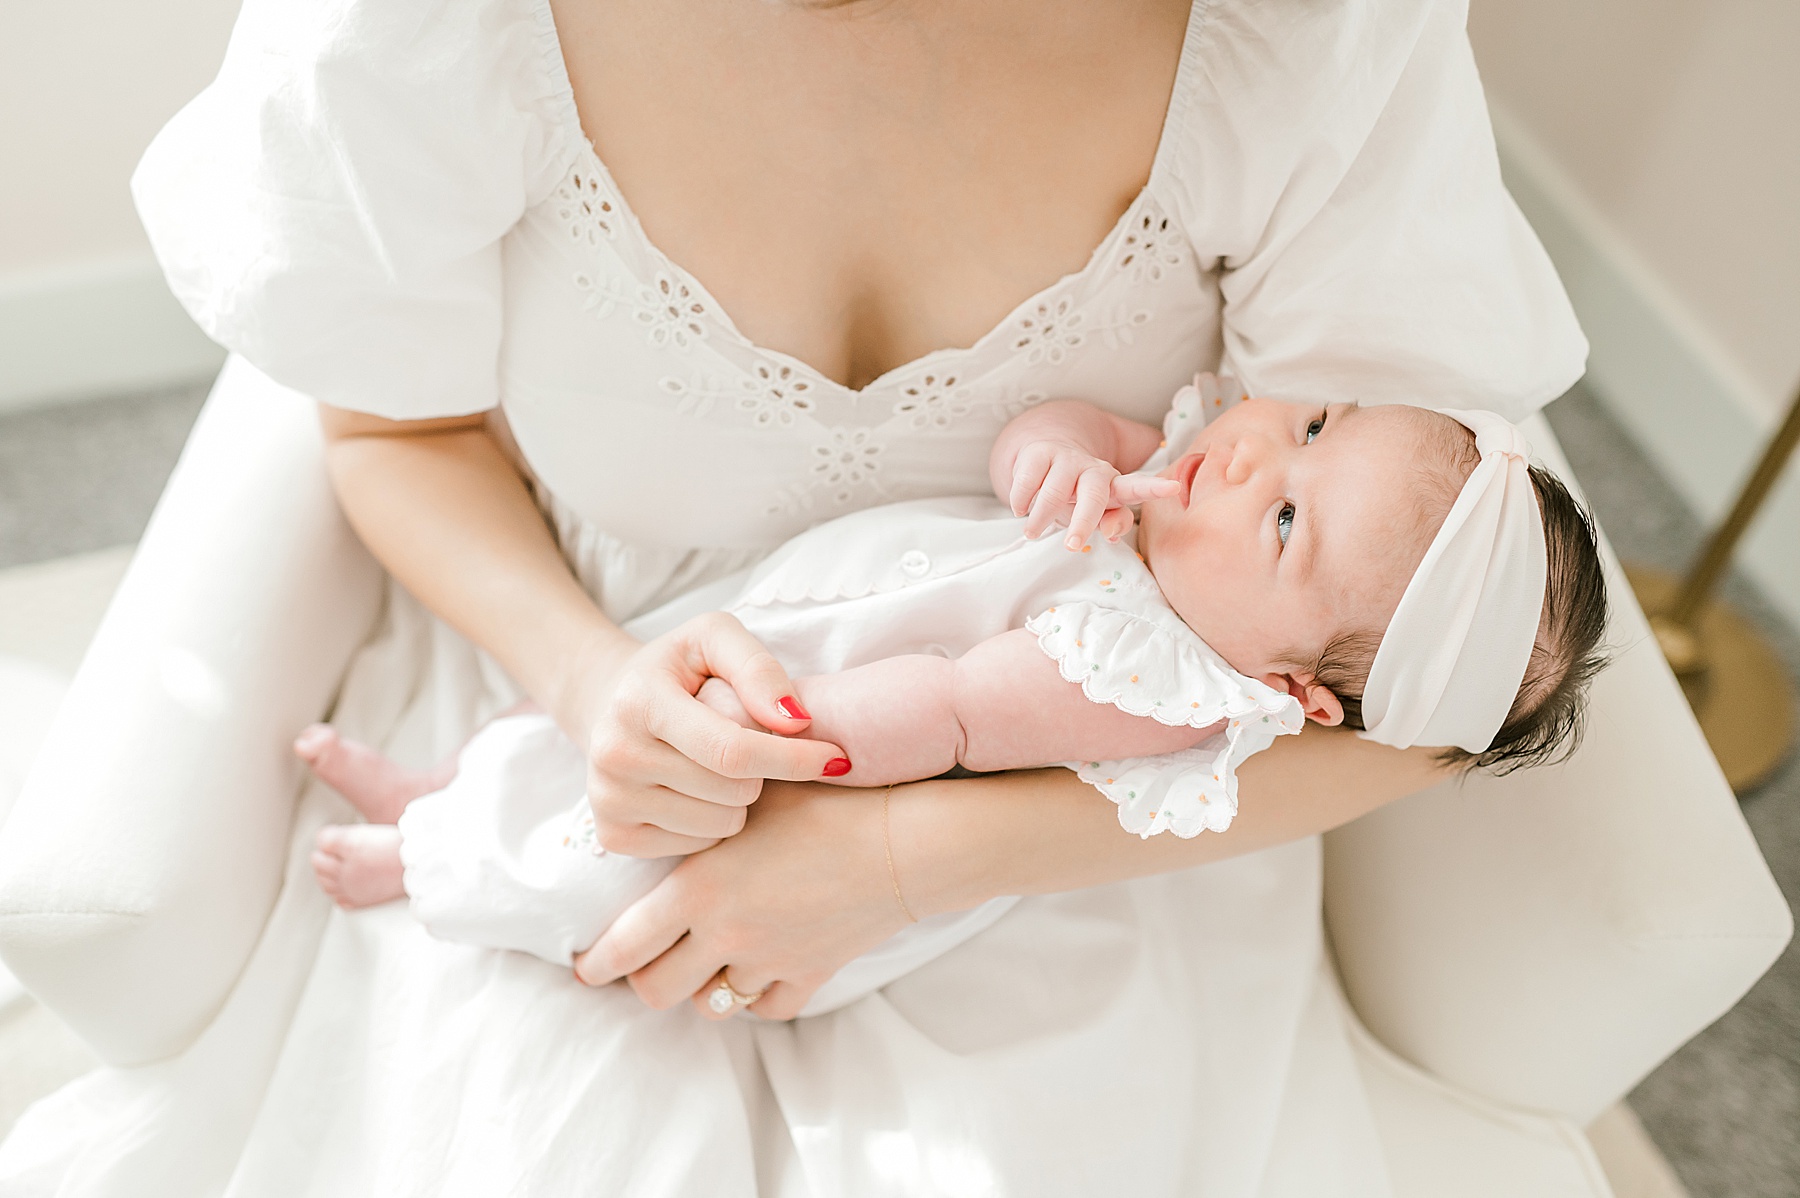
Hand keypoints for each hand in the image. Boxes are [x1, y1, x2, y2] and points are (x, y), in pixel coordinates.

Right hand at [571, 613, 850, 858]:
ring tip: (720, 767)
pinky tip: (697, 790)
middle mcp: (614, 754)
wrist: (611, 702)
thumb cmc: (680, 668)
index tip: (838, 757)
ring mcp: (609, 801)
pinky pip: (698, 846)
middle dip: (764, 772)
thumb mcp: (715, 638)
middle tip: (750, 745)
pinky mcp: (614, 835)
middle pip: (733, 791)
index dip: (794, 758)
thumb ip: (758, 667)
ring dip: (740, 799)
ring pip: (721, 825)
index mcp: (639, 702)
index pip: (732, 750)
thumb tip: (796, 721)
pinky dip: (713, 822)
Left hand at [573, 780, 914, 1019]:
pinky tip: (756, 971)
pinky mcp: (807, 975)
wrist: (900, 843)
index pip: (626, 944)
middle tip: (644, 965)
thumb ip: (705, 812)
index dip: (598, 961)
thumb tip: (670, 803)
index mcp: (700, 888)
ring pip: (711, 1003)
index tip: (585, 967)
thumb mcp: (753, 796)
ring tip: (704, 963)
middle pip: (657, 990)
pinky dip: (754, 995)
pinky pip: (765, 1007)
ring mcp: (767, 961)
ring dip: (702, 986)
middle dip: (644, 981)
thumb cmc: (825, 803)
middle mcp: (725, 934)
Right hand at [1006, 440, 1177, 548]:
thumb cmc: (1076, 493)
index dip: (1153, 489)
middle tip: (1073, 546)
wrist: (1043, 454)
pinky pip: (1028, 480)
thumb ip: (1112, 522)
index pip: (1134, 489)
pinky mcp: (1038, 453)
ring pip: (1054, 490)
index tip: (1174, 488)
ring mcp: (1065, 459)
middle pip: (1093, 495)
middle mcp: (1091, 470)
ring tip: (1032, 532)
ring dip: (1041, 516)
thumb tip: (1112, 533)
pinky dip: (1022, 499)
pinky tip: (1021, 508)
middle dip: (1083, 522)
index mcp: (1112, 485)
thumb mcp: (1096, 511)